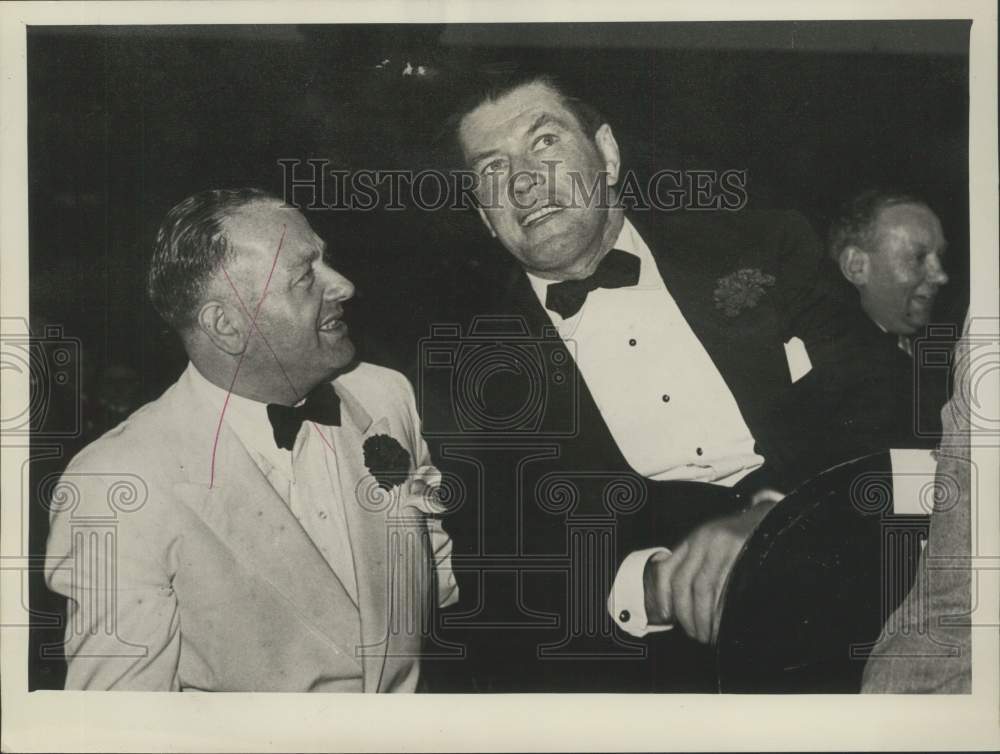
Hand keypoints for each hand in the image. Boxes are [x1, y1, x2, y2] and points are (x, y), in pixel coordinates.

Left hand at [648, 497, 780, 643]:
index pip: (668, 570)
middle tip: (696, 634)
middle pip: (685, 583)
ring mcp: (722, 543)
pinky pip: (727, 585)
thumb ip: (694, 566)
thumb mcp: (711, 546)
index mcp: (693, 540)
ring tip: (710, 635)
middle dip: (687, 614)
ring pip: (704, 586)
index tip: (667, 616)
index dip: (663, 596)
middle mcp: (703, 539)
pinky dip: (723, 609)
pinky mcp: (742, 548)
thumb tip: (675, 605)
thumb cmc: (738, 541)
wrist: (768, 518)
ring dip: (705, 616)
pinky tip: (725, 623)